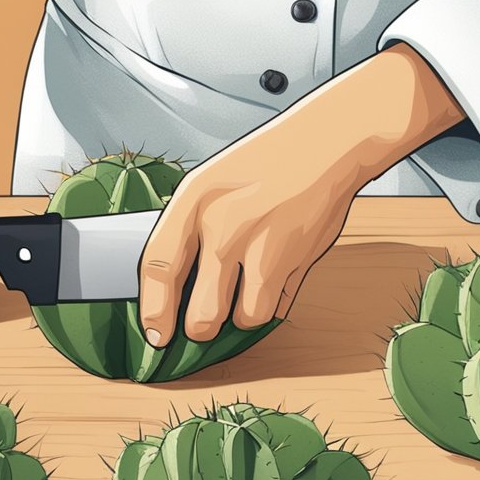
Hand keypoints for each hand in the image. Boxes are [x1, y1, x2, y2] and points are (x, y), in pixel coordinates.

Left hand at [138, 44, 465, 346]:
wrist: (325, 145)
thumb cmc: (259, 167)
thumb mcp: (206, 186)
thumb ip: (183, 233)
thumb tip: (164, 292)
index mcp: (194, 203)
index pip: (158, 270)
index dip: (154, 312)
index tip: (156, 335)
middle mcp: (227, 227)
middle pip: (203, 316)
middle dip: (200, 329)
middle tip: (201, 324)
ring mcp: (267, 247)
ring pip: (246, 319)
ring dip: (242, 319)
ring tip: (241, 298)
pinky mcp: (301, 261)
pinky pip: (279, 309)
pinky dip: (271, 307)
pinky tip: (268, 284)